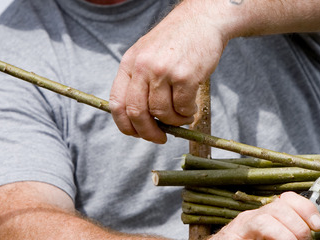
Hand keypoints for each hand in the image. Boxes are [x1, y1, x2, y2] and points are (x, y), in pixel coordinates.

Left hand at [109, 3, 228, 142]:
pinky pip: (183, 108)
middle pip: (137, 113)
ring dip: (174, 122)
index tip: (137, 133)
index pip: (117, 103)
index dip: (125, 125)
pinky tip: (192, 106)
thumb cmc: (176, 41)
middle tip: (159, 138)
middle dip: (148, 132)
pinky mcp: (185, 76)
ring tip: (183, 115)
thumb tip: (139, 119)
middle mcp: (143, 67)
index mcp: (130, 63)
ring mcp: (163, 71)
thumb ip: (139, 81)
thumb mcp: (147, 54)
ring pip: (162, 113)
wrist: (202, 20)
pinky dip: (188, 113)